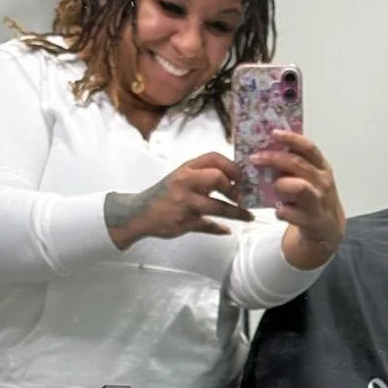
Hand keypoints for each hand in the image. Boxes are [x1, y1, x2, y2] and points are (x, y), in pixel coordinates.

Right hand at [104, 153, 252, 250]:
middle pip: (217, 178)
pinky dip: (220, 228)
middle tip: (241, 197)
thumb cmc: (165, 194)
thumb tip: (233, 181)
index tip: (241, 176)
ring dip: (237, 213)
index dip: (232, 166)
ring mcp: (185, 202)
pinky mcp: (184, 221)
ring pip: (218, 206)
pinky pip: (208, 225)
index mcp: (186, 168)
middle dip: (234, 188)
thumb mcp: (182, 178)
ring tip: (248, 216)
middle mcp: (185, 181)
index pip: (214, 157)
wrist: (139, 213)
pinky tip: (226, 230)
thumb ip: (204, 176)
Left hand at [251, 130, 345, 269]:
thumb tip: (268, 147)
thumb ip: (296, 164)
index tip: (274, 133)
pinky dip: (280, 210)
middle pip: (298, 164)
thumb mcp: (311, 177)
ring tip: (273, 187)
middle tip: (255, 158)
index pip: (309, 148)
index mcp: (322, 167)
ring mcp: (318, 201)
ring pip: (298, 187)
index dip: (292, 138)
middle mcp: (322, 182)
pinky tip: (279, 210)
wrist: (328, 227)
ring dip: (280, 184)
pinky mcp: (312, 220)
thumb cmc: (314, 196)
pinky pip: (289, 212)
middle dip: (274, 159)